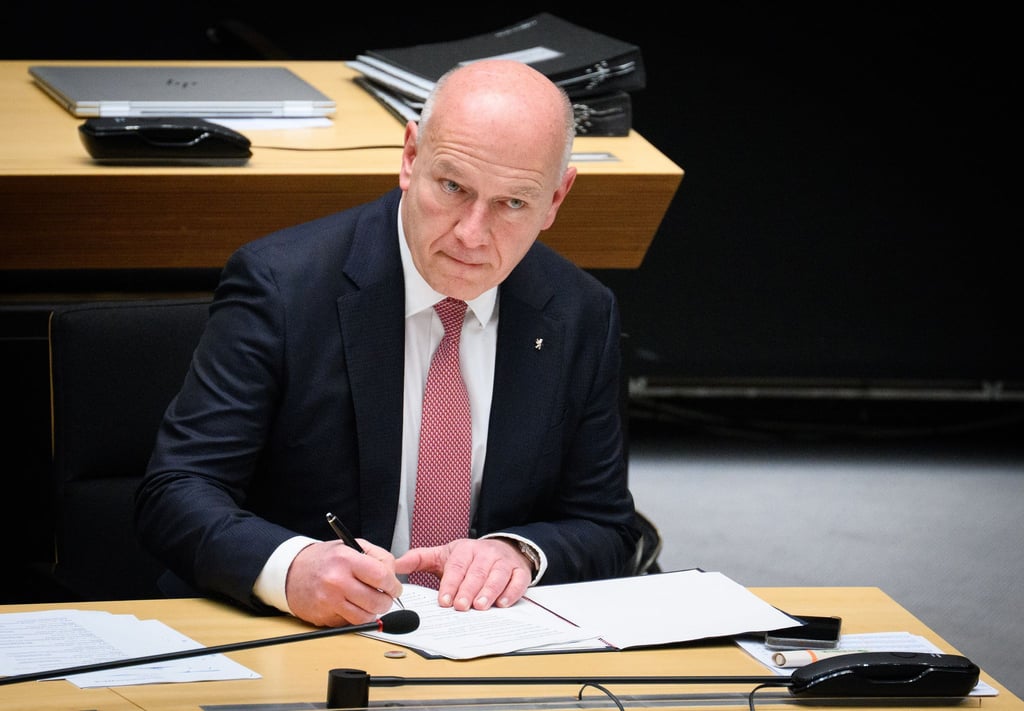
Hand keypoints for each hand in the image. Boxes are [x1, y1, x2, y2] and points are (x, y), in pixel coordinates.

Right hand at [285, 539, 402, 626]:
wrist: (291, 573)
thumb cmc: (324, 559)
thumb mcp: (351, 546)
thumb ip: (377, 557)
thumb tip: (394, 575)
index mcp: (346, 559)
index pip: (382, 576)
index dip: (394, 585)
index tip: (395, 587)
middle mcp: (337, 581)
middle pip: (377, 601)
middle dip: (387, 601)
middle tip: (385, 597)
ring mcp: (329, 601)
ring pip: (366, 617)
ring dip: (374, 612)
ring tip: (371, 603)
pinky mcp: (324, 617)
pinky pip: (351, 623)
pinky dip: (357, 617)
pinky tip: (354, 606)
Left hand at [395, 538, 533, 610]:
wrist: (503, 548)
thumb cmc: (471, 557)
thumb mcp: (444, 555)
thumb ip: (419, 559)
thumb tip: (395, 564)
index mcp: (465, 550)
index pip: (456, 567)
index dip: (450, 584)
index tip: (444, 600)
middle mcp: (485, 554)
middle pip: (476, 572)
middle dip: (468, 590)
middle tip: (461, 606)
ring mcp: (504, 562)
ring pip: (497, 576)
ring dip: (489, 591)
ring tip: (481, 606)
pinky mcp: (519, 571)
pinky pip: (518, 581)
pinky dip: (511, 592)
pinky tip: (503, 603)